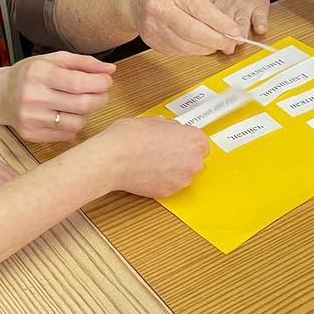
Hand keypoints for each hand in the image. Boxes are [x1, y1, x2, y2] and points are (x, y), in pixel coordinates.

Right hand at [0, 52, 114, 141]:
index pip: (79, 82)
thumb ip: (83, 62)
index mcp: (39, 73)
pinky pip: (66, 135)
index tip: (106, 81)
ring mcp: (31, 118)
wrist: (0, 95)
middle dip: (100, 98)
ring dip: (87, 114)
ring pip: (77, 123)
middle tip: (101, 93)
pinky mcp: (31, 134)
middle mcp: (33, 97)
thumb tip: (110, 69)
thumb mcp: (53, 60)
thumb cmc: (30, 74)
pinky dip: (74, 125)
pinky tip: (67, 115)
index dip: (100, 83)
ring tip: (81, 104)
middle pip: (82, 104)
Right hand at [90, 116, 208, 197]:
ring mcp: (182, 180)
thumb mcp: (153, 120)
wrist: (113, 159)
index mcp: (194, 140)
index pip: (201, 142)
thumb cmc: (130, 137)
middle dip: (182, 155)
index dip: (187, 141)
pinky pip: (170, 184)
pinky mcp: (169, 192)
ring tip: (153, 160)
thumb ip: (170, 126)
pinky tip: (148, 171)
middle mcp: (193, 161)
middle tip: (162, 150)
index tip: (177, 141)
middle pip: (194, 159)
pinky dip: (162, 180)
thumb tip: (171, 130)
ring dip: (173, 169)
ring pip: (183, 173)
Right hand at [127, 0, 241, 54]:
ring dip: (207, 47)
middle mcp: (159, 8)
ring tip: (218, 43)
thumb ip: (206, 3)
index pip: (201, 10)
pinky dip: (194, 50)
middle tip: (231, 42)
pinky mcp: (152, 42)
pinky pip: (178, 51)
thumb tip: (226, 27)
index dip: (221, 24)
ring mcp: (153, 27)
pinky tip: (201, 44)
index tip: (235, 31)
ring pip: (186, 46)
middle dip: (217, 40)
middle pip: (193, 32)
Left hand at [205, 0, 274, 43]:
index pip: (208, 19)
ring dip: (240, 31)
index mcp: (214, 3)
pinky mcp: (260, 3)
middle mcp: (228, 4)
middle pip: (225, 23)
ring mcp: (245, 4)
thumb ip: (204, 17)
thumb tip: (196, 39)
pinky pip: (260, 14)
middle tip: (225, 47)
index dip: (209, 33)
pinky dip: (260, 22)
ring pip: (242, 21)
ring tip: (239, 40)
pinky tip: (259, 29)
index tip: (209, 45)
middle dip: (225, 36)